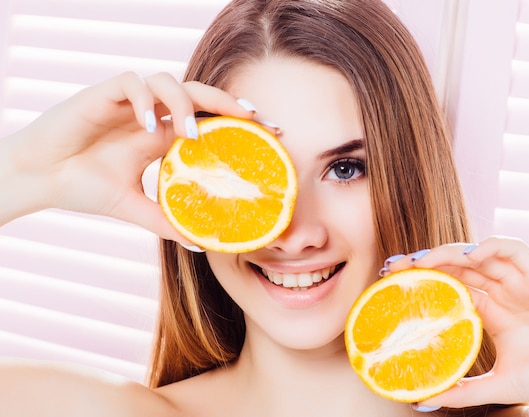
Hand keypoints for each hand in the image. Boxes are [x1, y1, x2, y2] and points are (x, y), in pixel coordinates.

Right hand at [1, 72, 254, 241]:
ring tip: (192, 134)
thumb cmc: (83, 187)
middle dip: (227, 102)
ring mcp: (129, 103)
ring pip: (167, 82)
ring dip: (184, 103)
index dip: (238, 122)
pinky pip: (131, 84)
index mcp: (163, 136)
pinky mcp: (103, 95)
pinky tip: (151, 125)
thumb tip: (201, 244)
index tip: (270, 132)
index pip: (208, 121)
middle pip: (198, 95)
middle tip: (252, 117)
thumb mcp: (134, 208)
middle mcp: (152, 116)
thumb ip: (167, 222)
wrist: (39, 179)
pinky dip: (145, 100)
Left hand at [387, 237, 528, 413]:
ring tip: (421, 261)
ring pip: (477, 253)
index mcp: (491, 311)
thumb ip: (464, 392)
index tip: (393, 282)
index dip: (423, 280)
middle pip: (456, 266)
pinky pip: (512, 248)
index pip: (450, 286)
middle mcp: (501, 291)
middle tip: (395, 267)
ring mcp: (519, 281)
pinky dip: (490, 246)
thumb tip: (423, 401)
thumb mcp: (499, 384)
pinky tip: (469, 257)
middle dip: (426, 262)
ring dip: (448, 252)